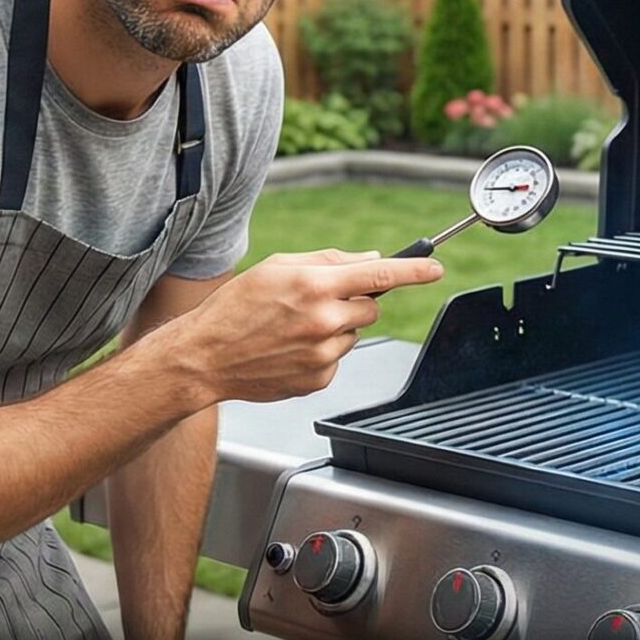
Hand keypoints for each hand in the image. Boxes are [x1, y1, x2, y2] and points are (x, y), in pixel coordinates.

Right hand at [145, 248, 443, 403]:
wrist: (205, 357)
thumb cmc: (236, 307)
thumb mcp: (277, 267)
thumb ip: (328, 261)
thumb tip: (370, 260)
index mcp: (315, 285)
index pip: (380, 275)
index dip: (413, 270)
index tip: (435, 268)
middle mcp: (324, 320)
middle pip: (371, 307)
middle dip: (355, 300)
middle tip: (319, 301)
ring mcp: (323, 354)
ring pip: (354, 334)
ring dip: (336, 327)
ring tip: (294, 328)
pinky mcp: (319, 379)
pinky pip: (338, 359)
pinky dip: (322, 352)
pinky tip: (290, 348)